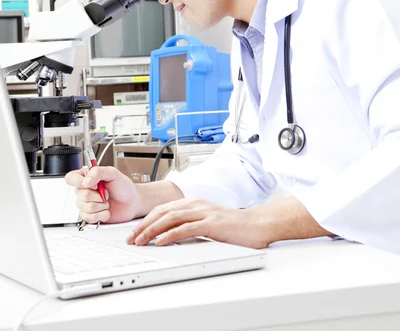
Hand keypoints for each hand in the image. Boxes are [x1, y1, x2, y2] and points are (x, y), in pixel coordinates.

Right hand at [65, 166, 141, 223]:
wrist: (131, 202)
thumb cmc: (123, 187)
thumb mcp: (113, 173)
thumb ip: (98, 172)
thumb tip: (85, 181)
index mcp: (86, 177)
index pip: (70, 178)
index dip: (79, 182)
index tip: (94, 184)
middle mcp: (84, 191)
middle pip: (80, 195)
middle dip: (98, 195)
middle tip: (107, 193)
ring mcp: (86, 204)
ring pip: (85, 207)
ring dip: (101, 205)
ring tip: (107, 201)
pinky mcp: (90, 216)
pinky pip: (89, 218)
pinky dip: (101, 214)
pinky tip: (106, 210)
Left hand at [126, 197, 266, 248]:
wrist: (255, 224)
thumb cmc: (232, 226)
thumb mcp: (206, 221)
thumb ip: (188, 224)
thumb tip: (167, 235)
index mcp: (193, 202)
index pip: (163, 209)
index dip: (146, 220)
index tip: (134, 232)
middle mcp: (195, 203)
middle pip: (162, 212)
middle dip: (144, 225)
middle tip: (131, 238)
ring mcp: (203, 212)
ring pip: (170, 218)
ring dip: (152, 230)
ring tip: (141, 240)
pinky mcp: (211, 223)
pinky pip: (186, 228)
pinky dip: (170, 234)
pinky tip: (160, 241)